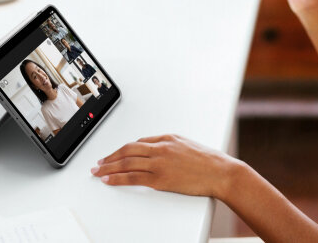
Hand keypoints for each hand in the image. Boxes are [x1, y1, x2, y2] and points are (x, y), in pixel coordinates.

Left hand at [92, 134, 241, 198]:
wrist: (220, 172)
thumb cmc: (208, 161)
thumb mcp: (187, 145)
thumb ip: (169, 146)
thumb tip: (154, 151)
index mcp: (168, 139)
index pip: (137, 142)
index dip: (121, 150)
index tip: (113, 155)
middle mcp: (161, 148)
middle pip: (127, 150)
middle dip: (109, 157)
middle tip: (97, 163)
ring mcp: (159, 163)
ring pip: (126, 163)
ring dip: (108, 167)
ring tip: (97, 171)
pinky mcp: (160, 179)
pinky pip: (132, 177)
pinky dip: (117, 178)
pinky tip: (108, 179)